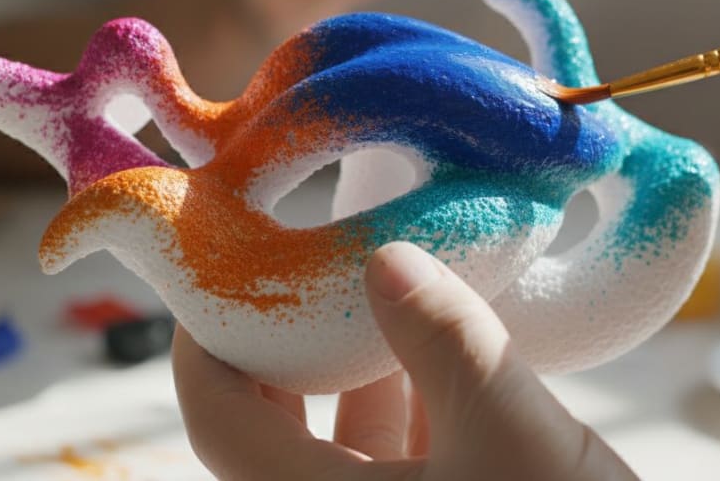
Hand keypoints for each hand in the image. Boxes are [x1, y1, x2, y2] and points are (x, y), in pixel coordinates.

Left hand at [172, 241, 636, 479]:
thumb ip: (447, 341)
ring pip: (343, 443)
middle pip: (272, 428)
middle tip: (308, 270)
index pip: (216, 420)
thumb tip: (387, 260)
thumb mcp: (513, 436)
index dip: (205, 343)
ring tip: (390, 294)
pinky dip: (414, 401)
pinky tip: (453, 352)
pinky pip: (401, 459)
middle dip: (289, 344)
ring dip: (361, 367)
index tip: (224, 274)